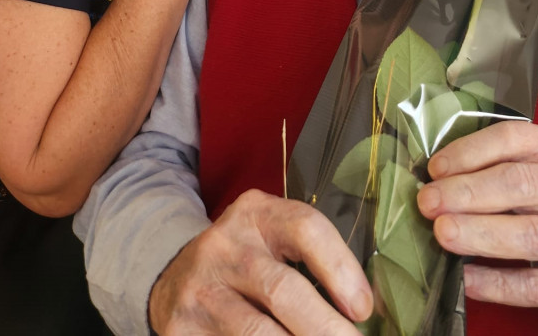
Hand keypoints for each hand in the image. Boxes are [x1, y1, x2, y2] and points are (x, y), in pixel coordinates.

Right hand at [149, 189, 372, 334]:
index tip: (364, 308)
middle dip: (325, 327)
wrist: (173, 277)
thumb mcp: (271, 238)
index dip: (340, 269)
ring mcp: (200, 289)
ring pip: (257, 332)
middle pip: (283, 290)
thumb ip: (310, 257)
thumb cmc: (244, 258)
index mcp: (256, 213)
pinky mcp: (182, 328)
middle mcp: (224, 246)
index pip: (305, 228)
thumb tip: (363, 308)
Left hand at [416, 121, 537, 322]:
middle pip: (522, 184)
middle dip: (469, 191)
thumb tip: (438, 177)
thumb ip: (501, 166)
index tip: (436, 168)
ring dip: (481, 232)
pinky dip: (497, 283)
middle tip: (428, 201)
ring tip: (442, 234)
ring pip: (532, 233)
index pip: (518, 139)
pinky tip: (466, 279)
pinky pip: (536, 284)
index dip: (473, 151)